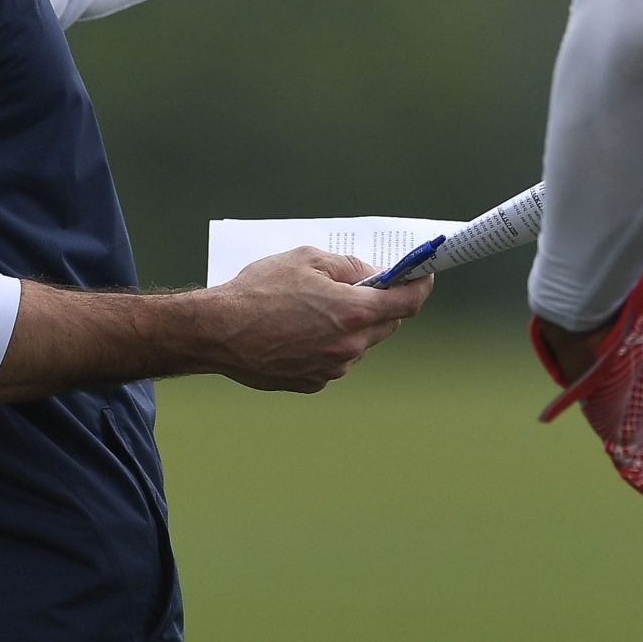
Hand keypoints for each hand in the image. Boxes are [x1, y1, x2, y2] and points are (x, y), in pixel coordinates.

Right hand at [199, 247, 432, 392]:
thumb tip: (370, 274)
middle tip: (362, 287)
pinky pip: (334, 361)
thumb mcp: (306, 260)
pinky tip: (299, 331)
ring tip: (315, 309)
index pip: (407, 303)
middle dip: (380, 305)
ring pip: (358, 344)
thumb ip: (347, 266)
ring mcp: (332, 369)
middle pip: (386, 325)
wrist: (217, 331)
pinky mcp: (313, 383)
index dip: (420, 287)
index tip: (424, 276)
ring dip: (350, 327)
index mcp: (353, 312)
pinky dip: (327, 345)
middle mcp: (349, 346)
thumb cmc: (258, 290)